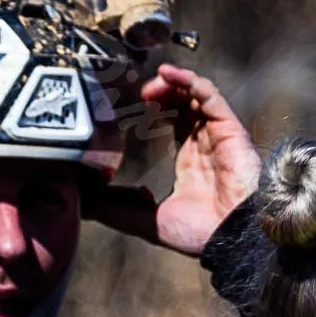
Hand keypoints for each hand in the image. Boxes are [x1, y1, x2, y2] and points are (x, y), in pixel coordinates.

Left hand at [83, 65, 260, 255]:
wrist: (233, 241)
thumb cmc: (202, 235)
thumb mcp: (147, 220)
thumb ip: (116, 209)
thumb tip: (82, 202)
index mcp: (190, 160)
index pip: (173, 120)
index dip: (153, 107)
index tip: (129, 106)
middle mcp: (205, 143)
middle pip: (184, 102)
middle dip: (160, 92)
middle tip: (136, 94)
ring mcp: (218, 134)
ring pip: (196, 94)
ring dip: (171, 83)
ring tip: (149, 85)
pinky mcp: (230, 130)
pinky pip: (210, 96)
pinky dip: (190, 81)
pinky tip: (168, 75)